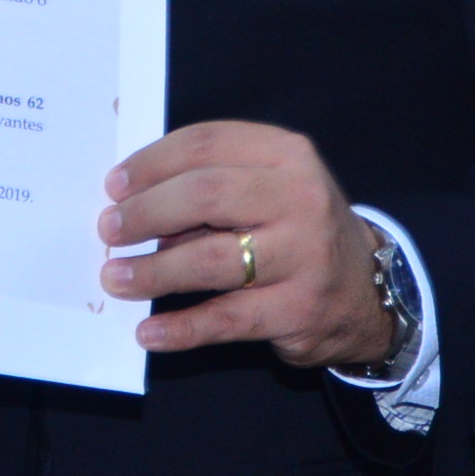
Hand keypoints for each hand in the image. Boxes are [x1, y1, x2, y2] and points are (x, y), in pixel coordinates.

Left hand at [98, 120, 393, 367]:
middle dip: (146, 212)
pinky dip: (181, 328)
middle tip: (110, 229)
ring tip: (114, 278)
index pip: (206, 144)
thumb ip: (211, 183)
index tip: (114, 186)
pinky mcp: (298, 311)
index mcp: (286, 154)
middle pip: (205, 194)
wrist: (365, 292)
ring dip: (152, 271)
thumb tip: (131, 202)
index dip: (151, 163)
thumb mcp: (268, 186)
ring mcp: (304, 256)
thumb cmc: (294, 227)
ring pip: (210, 260)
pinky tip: (148, 331)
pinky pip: (225, 320)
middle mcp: (300, 199)